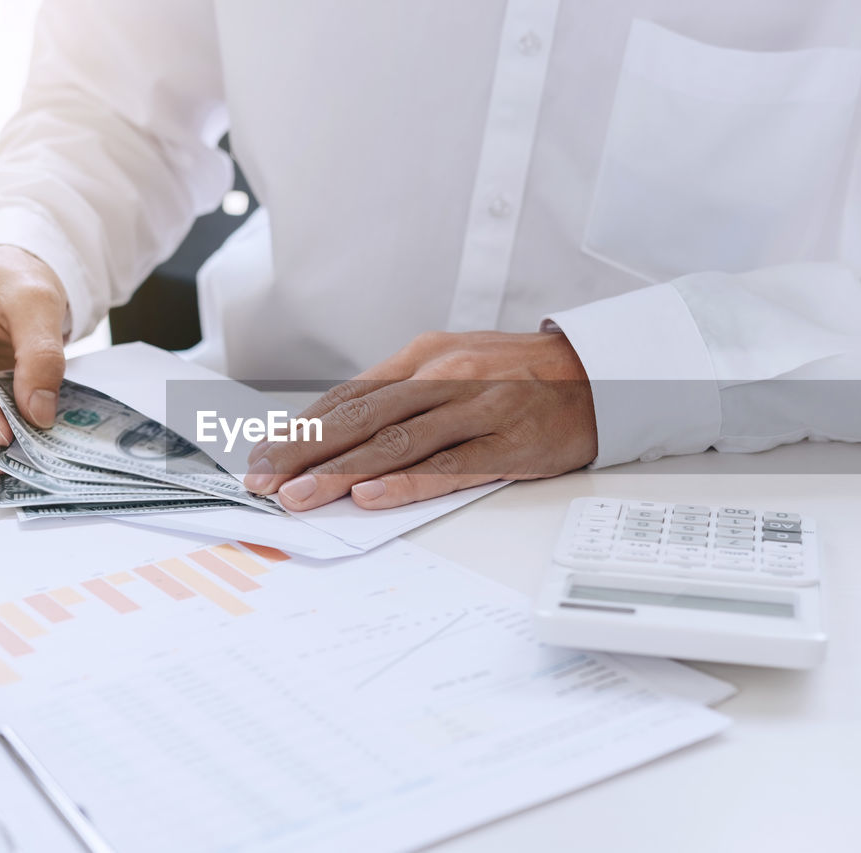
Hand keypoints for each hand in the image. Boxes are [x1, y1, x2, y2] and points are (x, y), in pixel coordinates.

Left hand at [243, 331, 597, 509]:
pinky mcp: (508, 443)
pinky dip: (407, 482)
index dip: (301, 427)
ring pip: (396, 442)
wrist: (598, 373)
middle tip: (265, 480)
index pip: (349, 396)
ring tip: (301, 496)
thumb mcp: (453, 365)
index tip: (263, 454)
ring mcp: (477, 409)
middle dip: (305, 452)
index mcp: (424, 356)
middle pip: (362, 418)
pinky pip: (450, 465)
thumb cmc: (517, 375)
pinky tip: (371, 496)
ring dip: (341, 472)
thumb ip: (401, 394)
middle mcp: (445, 376)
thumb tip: (337, 429)